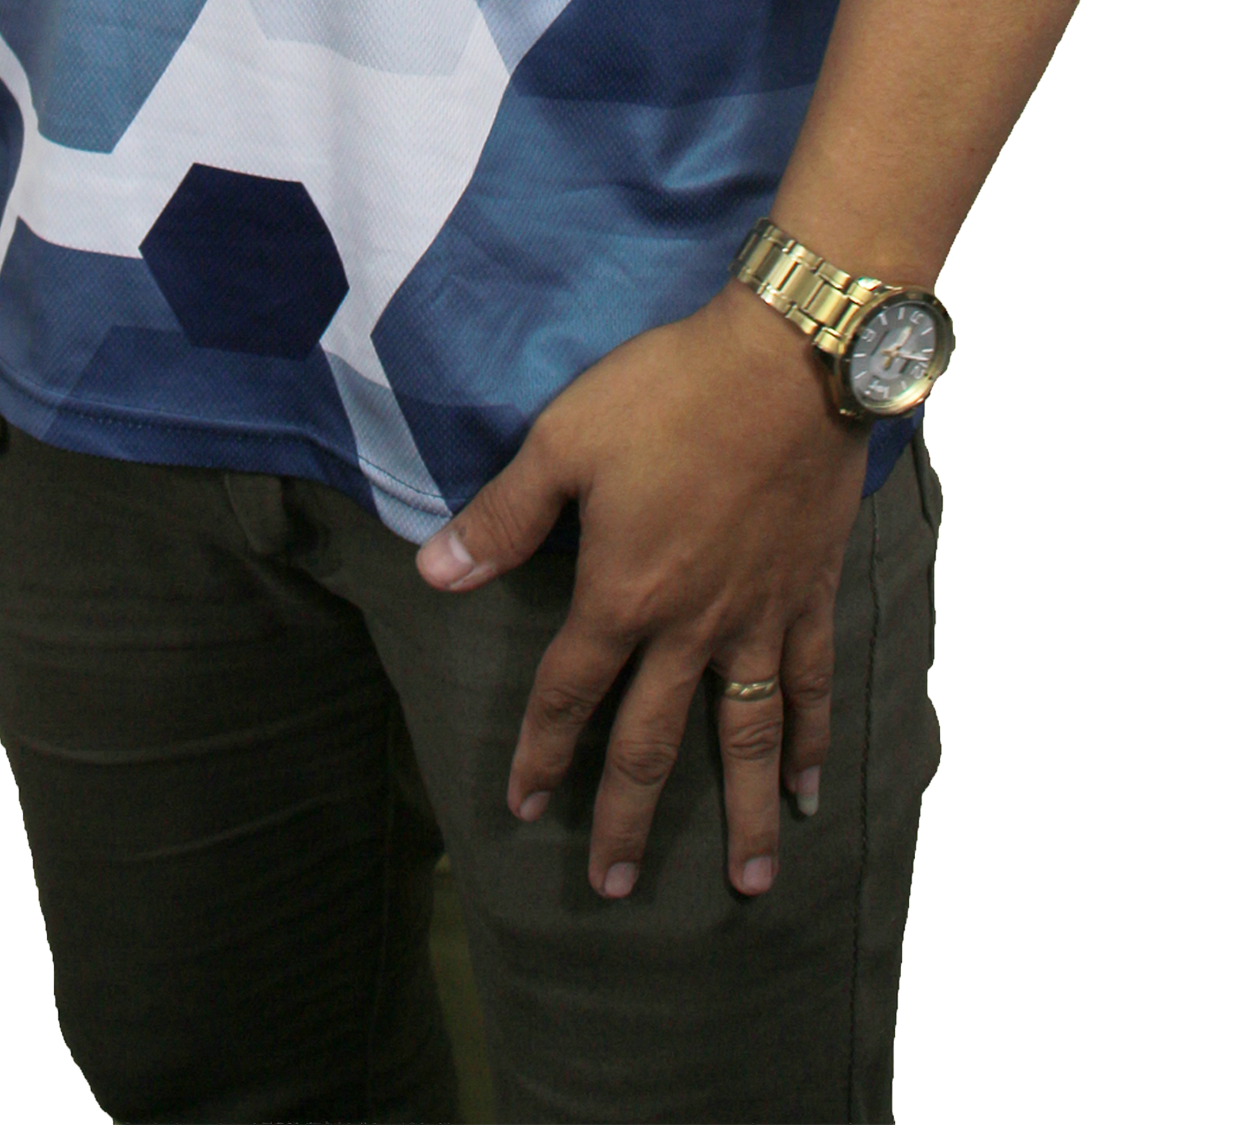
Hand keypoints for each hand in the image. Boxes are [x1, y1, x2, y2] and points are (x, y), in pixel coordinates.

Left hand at [415, 282, 866, 898]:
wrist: (788, 361)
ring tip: (749, 886)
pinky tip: (814, 790)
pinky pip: (811, 685)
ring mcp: (757, 616)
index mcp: (624, 592)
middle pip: (653, 740)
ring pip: (746, 737)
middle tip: (614, 885)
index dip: (544, 751)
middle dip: (628, 816)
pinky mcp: (808, 594)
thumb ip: (503, 517)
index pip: (571, 691)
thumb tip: (434, 572)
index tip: (526, 807)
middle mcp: (691, 626)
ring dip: (744, 815)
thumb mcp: (565, 440)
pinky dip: (813, 741)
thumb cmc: (669, 391)